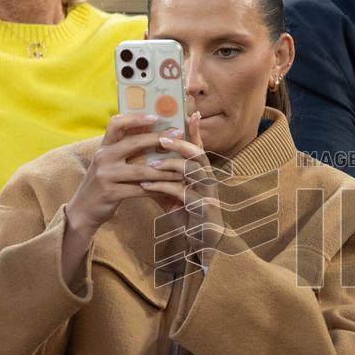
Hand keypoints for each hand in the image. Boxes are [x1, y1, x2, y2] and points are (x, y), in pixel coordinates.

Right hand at [64, 113, 183, 237]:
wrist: (83, 209)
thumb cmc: (103, 182)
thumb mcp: (108, 162)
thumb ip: (123, 150)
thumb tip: (153, 136)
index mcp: (104, 147)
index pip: (116, 124)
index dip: (135, 118)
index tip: (155, 117)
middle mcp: (103, 157)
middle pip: (133, 143)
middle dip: (158, 139)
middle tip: (177, 137)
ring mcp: (105, 175)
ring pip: (141, 170)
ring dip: (163, 171)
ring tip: (180, 170)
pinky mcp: (110, 193)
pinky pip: (139, 190)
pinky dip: (157, 189)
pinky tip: (169, 189)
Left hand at [140, 112, 224, 266]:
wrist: (203, 241)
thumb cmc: (189, 213)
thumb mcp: (178, 190)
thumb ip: (167, 175)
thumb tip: (148, 157)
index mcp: (204, 172)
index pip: (200, 146)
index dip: (195, 130)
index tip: (189, 114)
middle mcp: (208, 179)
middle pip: (198, 154)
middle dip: (180, 145)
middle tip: (162, 139)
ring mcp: (206, 193)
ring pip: (191, 171)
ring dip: (169, 165)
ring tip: (150, 163)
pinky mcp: (200, 208)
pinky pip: (180, 193)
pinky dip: (161, 187)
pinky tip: (146, 185)